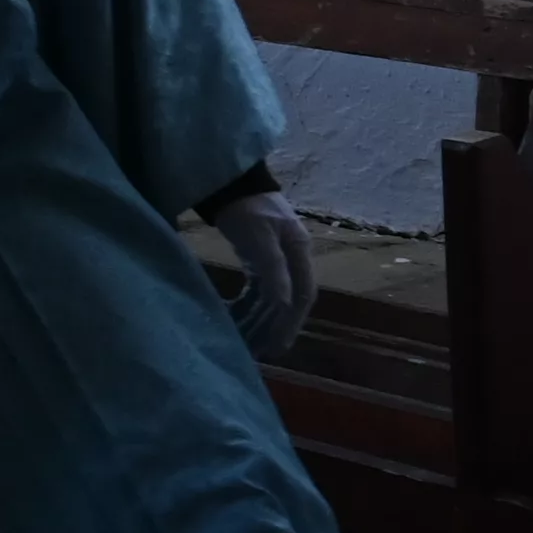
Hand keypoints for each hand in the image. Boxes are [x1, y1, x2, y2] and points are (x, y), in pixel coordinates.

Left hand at [204, 187, 316, 363]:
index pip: (302, 294)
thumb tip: (284, 305)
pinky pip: (259, 289)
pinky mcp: (259, 257)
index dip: (292, 322)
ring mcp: (277, 257)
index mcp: (298, 250)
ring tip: (250, 343)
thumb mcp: (259, 237)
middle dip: (276, 326)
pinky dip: (250, 306)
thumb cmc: (246, 206)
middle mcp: (292, 256)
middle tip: (262, 352)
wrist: (230, 180)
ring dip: (262, 319)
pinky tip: (238, 320)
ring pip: (273, 296)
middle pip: (289, 299)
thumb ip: (273, 270)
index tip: (280, 346)